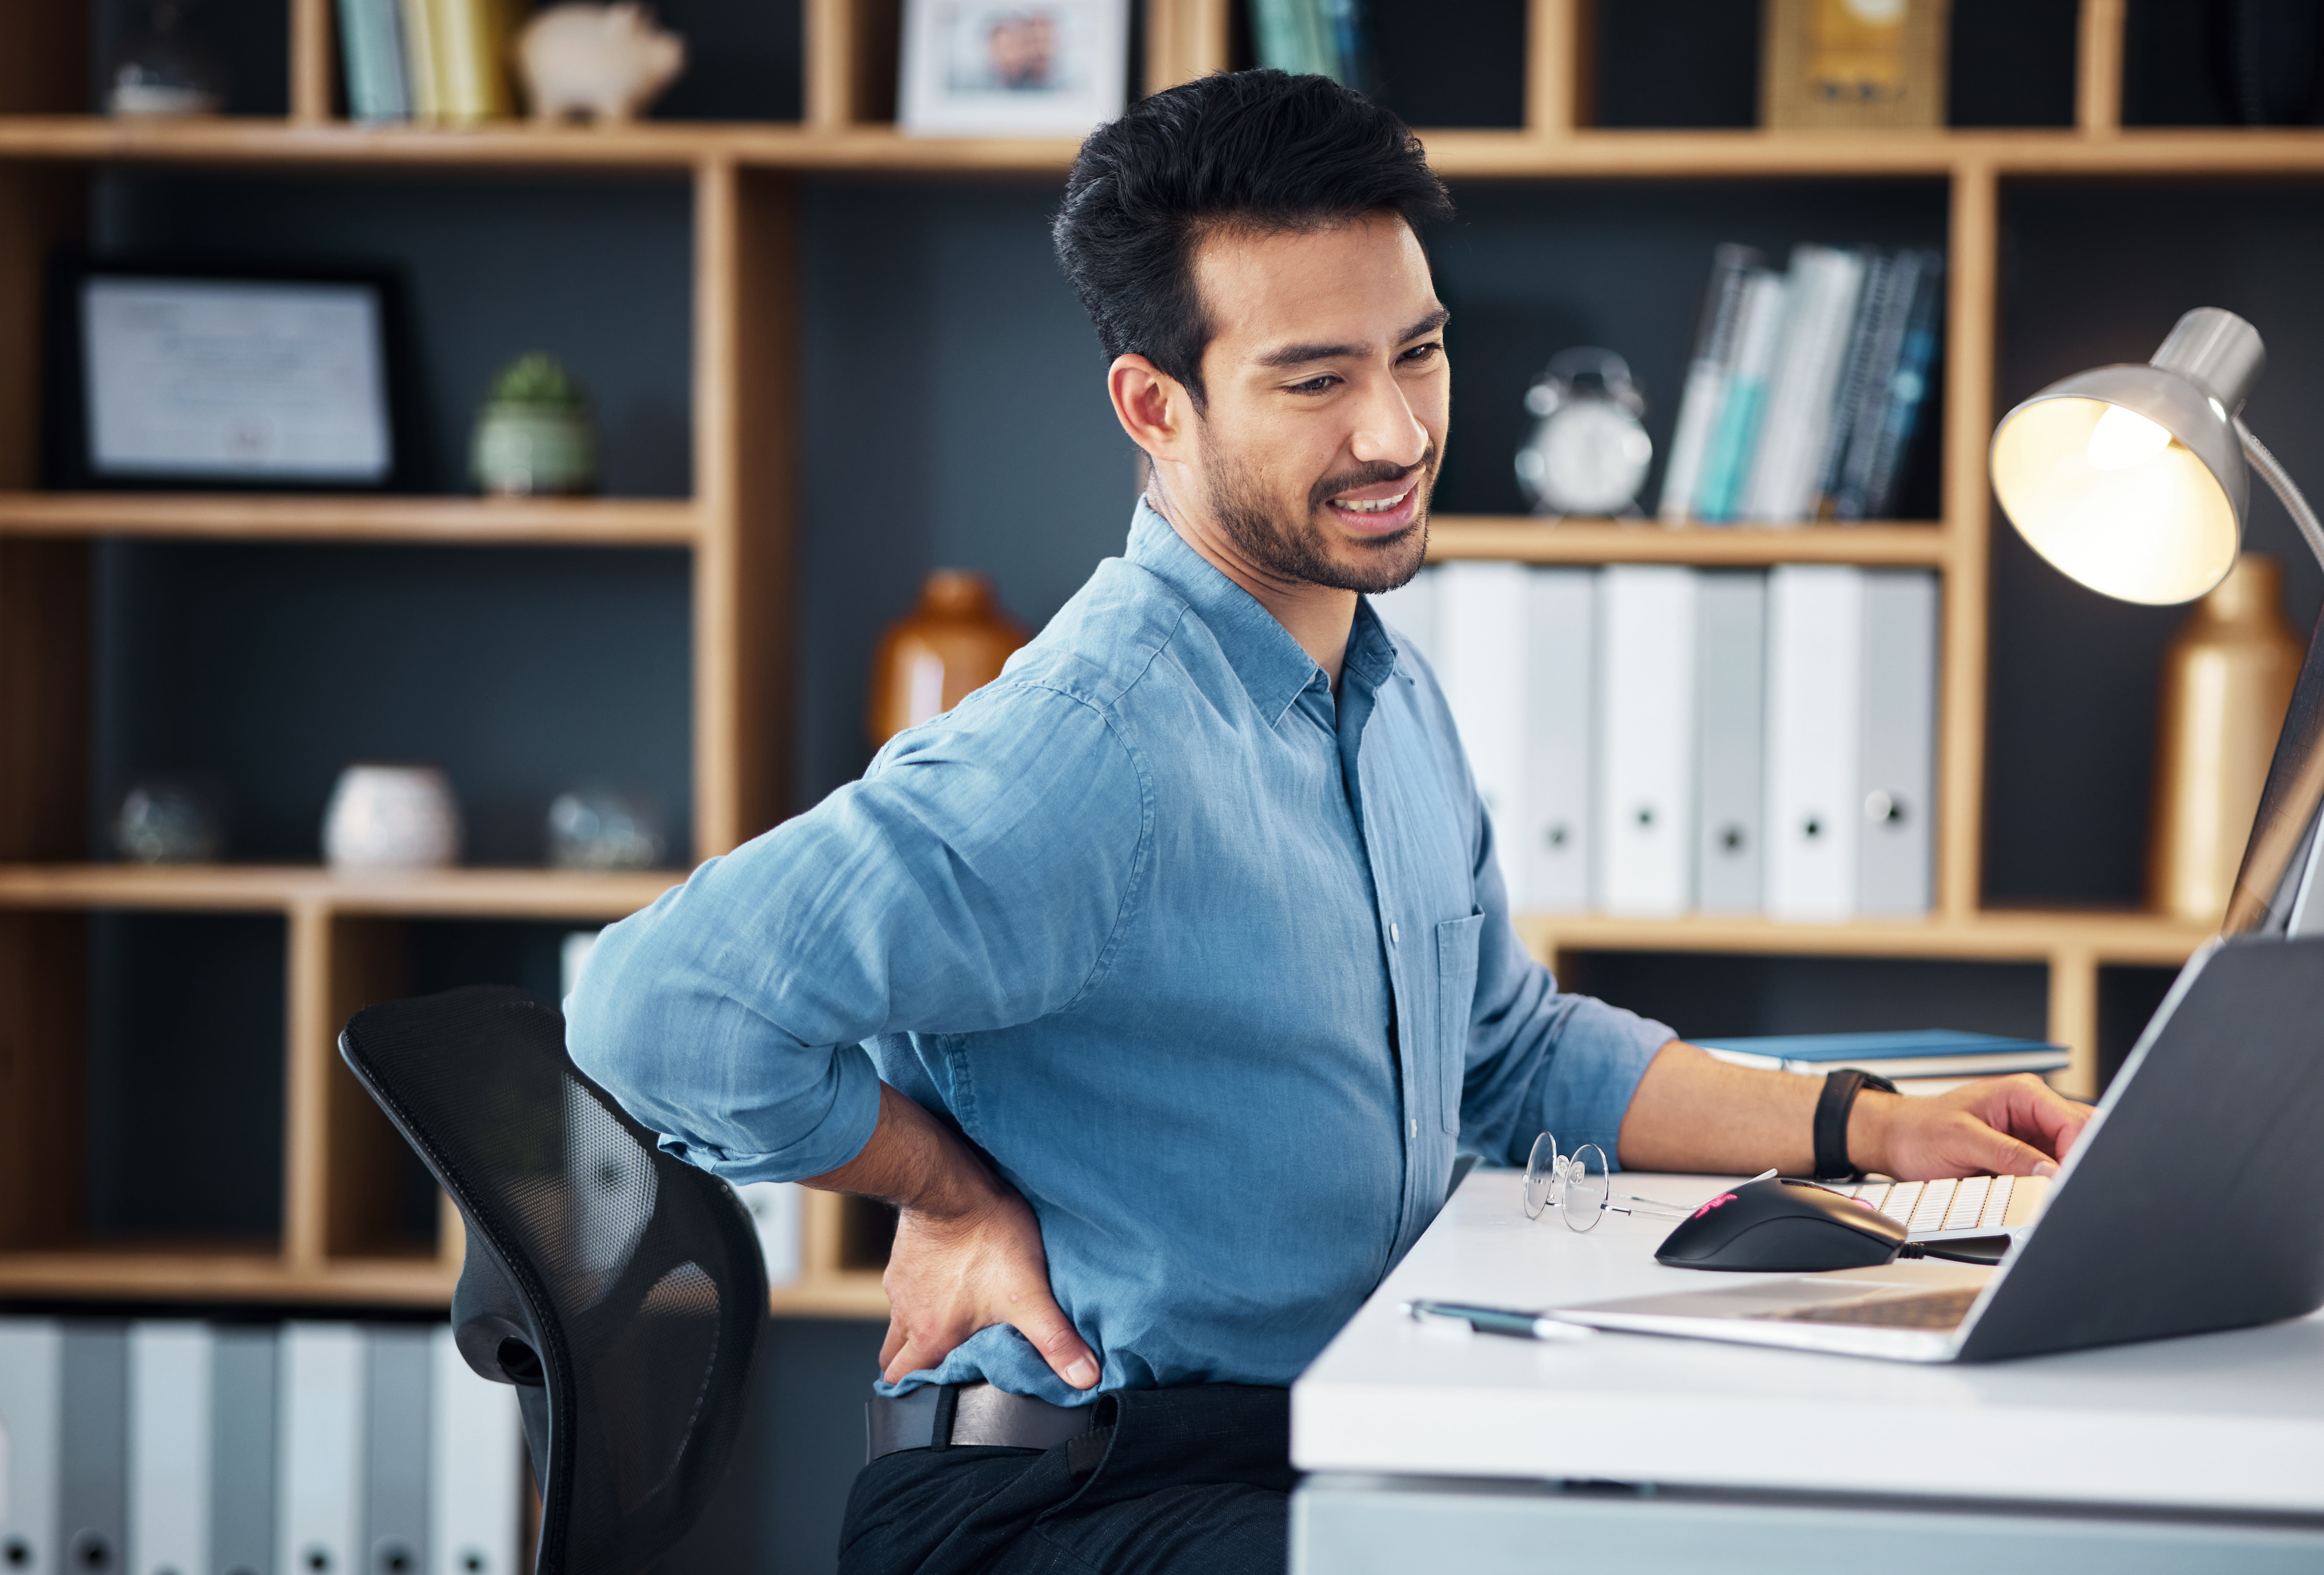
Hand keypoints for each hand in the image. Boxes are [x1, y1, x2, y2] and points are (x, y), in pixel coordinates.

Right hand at [878, 1183, 1100, 1389]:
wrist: (954, 1185)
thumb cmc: (988, 1236)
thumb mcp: (1030, 1295)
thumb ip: (1056, 1340)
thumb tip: (1085, 1377)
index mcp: (931, 1336)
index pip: (905, 1385)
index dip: (918, 1396)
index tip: (936, 1400)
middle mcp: (906, 1316)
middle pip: (895, 1361)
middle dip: (912, 1371)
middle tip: (941, 1371)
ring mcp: (899, 1287)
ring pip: (898, 1326)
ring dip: (916, 1333)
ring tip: (948, 1330)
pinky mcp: (902, 1260)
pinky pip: (903, 1292)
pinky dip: (919, 1298)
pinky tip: (946, 1288)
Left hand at [1856, 1074, 2091, 1181]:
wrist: (1898, 1140)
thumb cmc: (1921, 1130)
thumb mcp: (1963, 1140)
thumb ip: (2008, 1154)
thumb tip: (2049, 1172)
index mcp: (2023, 1093)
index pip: (2074, 1122)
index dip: (2081, 1154)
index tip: (2072, 1182)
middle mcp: (2032, 1109)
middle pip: (2080, 1137)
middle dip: (2079, 1164)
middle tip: (2068, 1193)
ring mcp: (2031, 1132)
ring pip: (2071, 1155)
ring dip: (2066, 1176)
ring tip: (2053, 1194)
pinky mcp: (2025, 1153)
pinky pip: (2052, 1168)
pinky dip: (2052, 1182)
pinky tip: (2044, 1193)